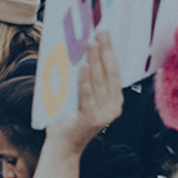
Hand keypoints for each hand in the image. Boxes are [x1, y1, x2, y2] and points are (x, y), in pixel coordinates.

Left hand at [49, 31, 121, 151]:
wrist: (63, 146)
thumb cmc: (68, 117)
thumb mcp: (81, 96)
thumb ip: (85, 80)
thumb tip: (78, 51)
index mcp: (114, 100)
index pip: (114, 71)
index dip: (111, 52)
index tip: (106, 33)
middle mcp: (113, 107)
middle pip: (110, 73)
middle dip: (106, 50)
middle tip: (101, 32)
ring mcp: (103, 114)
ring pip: (99, 82)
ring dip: (96, 61)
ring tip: (92, 43)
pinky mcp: (90, 119)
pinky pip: (87, 95)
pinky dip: (85, 80)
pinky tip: (83, 66)